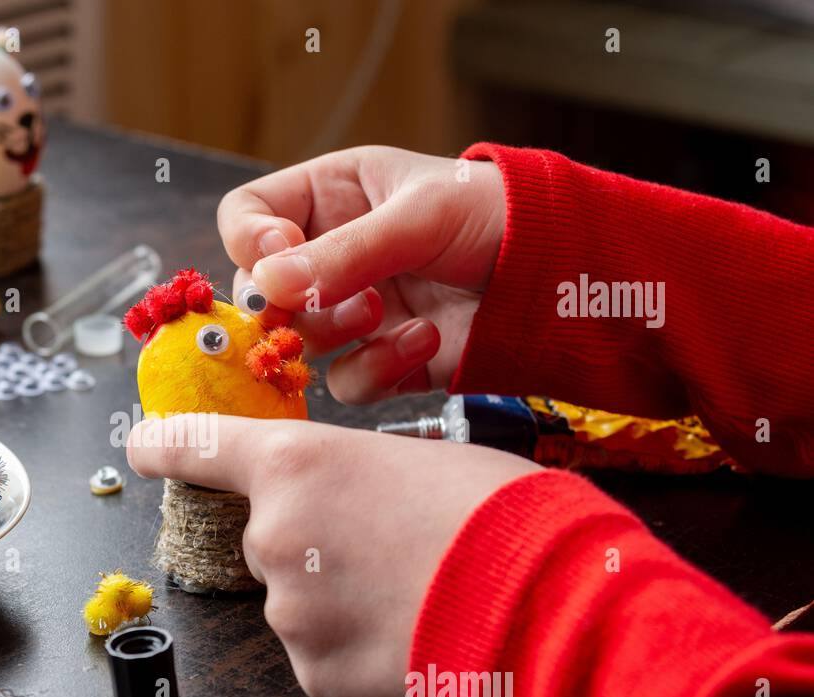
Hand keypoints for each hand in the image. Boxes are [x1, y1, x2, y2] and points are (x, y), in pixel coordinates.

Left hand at [127, 414, 538, 696]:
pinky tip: (410, 638)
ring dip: (338, 599)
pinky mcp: (316, 679)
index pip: (200, 449)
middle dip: (314, 542)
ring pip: (297, 601)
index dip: (167, 444)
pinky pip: (321, 657)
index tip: (143, 445)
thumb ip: (351, 475)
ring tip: (416, 593)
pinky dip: (357, 650)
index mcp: (295, 465)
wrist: (551, 607)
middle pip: (268, 537)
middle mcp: (273, 537)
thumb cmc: (501, 512)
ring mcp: (289, 615)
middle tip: (389, 545)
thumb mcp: (419, 457)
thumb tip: (343, 496)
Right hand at [217, 146, 504, 402]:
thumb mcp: (420, 216)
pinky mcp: (383, 362)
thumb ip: (344, 252)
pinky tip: (427, 341)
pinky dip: (380, 369)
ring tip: (383, 315)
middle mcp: (331, 255)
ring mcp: (354, 312)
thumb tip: (268, 286)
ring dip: (336, 336)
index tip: (278, 263)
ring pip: (298, 343)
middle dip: (293, 306)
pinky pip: (347, 382)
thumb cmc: (500, 217)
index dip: (250, 242)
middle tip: (331, 305)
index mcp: (331, 197)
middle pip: (260, 293)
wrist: (566, 278)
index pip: (247, 215)